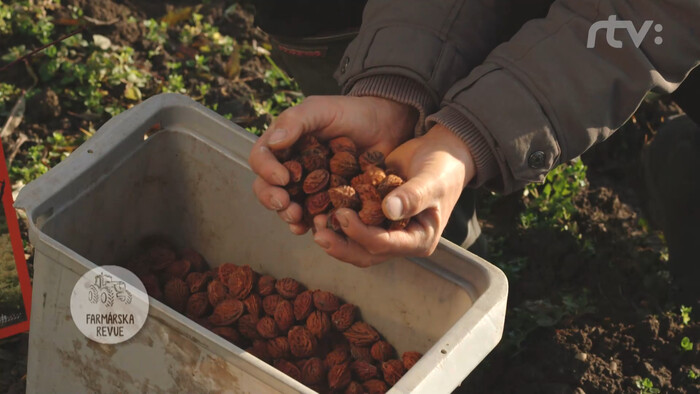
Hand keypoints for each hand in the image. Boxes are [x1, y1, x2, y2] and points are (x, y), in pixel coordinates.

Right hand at [249, 95, 416, 233]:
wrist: (385, 125)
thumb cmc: (350, 112)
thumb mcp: (320, 109)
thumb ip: (295, 121)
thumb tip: (273, 142)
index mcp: (283, 145)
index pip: (261, 159)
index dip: (266, 171)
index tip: (283, 178)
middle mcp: (291, 168)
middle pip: (268, 188)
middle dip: (272, 199)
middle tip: (286, 205)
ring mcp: (309, 187)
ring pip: (288, 206)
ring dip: (288, 216)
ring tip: (298, 220)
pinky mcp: (329, 202)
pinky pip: (316, 217)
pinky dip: (314, 225)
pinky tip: (319, 228)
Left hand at [311, 124, 475, 266]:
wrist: (442, 151)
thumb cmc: (443, 166)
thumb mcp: (432, 180)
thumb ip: (413, 195)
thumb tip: (388, 210)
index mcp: (419, 239)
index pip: (386, 245)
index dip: (362, 234)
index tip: (343, 215)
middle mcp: (401, 241)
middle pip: (366, 253)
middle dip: (341, 245)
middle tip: (318, 231)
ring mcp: (387, 231)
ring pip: (356, 244)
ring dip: (335, 236)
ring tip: (315, 222)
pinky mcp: (374, 217)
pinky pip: (353, 225)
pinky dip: (336, 220)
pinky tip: (318, 209)